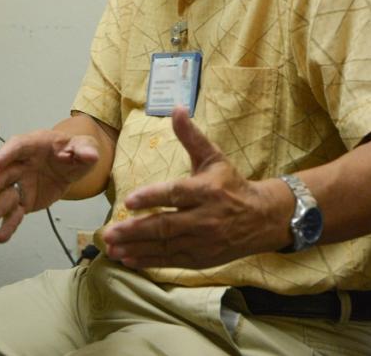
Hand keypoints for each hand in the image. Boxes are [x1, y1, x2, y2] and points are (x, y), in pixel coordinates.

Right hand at [0, 129, 99, 242]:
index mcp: (33, 144)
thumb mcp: (84, 146)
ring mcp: (20, 183)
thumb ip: (85, 150)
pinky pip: (15, 213)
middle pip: (4, 172)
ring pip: (5, 195)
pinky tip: (1, 237)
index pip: (17, 146)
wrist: (73, 165)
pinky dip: (8, 224)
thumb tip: (90, 155)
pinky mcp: (24, 201)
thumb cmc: (75, 150)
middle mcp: (21, 163)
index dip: (5, 154)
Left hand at [103, 106, 286, 268]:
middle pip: (166, 225)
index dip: (152, 197)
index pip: (176, 194)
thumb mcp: (213, 156)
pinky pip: (172, 261)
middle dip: (135, 230)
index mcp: (206, 190)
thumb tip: (177, 108)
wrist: (262, 218)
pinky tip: (128, 259)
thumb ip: (191, 136)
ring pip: (165, 246)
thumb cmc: (230, 183)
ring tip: (112, 247)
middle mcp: (205, 218)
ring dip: (136, 248)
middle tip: (109, 232)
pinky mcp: (201, 259)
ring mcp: (203, 242)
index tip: (128, 201)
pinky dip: (149, 261)